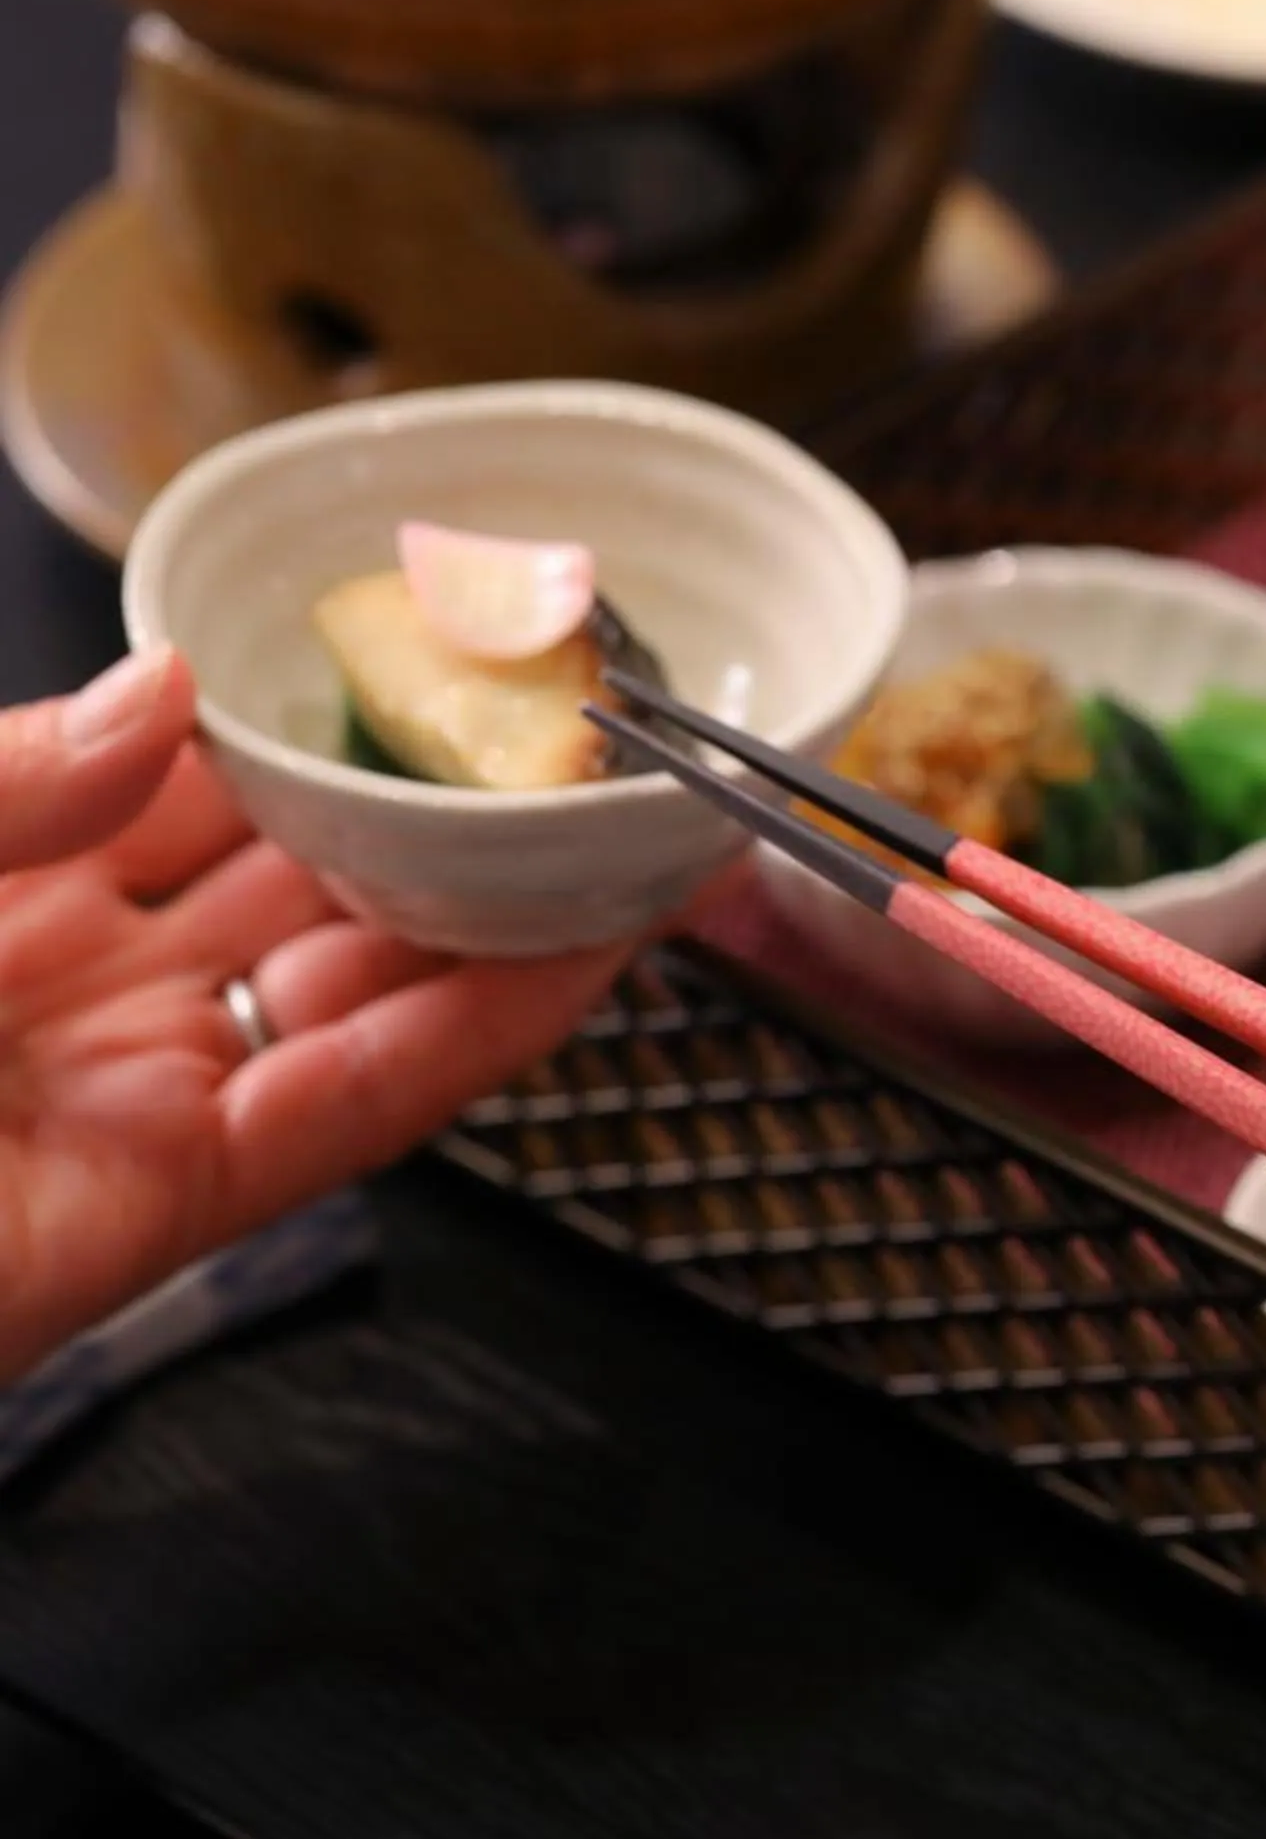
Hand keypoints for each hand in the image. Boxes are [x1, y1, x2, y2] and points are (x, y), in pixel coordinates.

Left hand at [0, 650, 632, 1381]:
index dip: (304, 708)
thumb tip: (167, 694)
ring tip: (623, 824)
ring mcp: (130, 1085)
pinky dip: (479, 1036)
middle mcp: (68, 975)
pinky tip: (581, 960)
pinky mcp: (171, 1199)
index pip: (179, 769)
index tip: (416, 639)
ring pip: (355, 982)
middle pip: (296, 869)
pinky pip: (354, 1107)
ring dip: (496, 910)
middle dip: (434, 801)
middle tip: (564, 727)